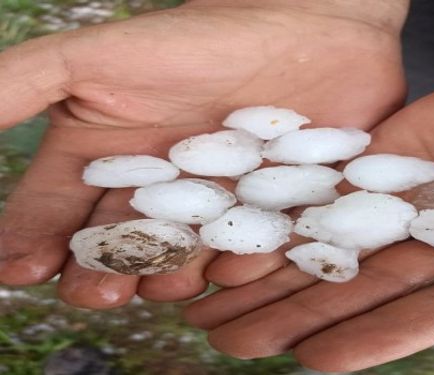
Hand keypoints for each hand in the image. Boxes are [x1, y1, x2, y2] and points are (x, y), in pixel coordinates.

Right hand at [0, 0, 408, 308]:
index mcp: (105, 158)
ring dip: (167, 277)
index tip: (22, 269)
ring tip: (170, 279)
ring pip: (178, 260)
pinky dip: (240, 265)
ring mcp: (211, 206)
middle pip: (115, 248)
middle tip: (100, 291)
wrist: (314, 34)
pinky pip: (247, 254)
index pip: (53, 212)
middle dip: (100, 274)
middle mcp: (154, 190)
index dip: (32, 242)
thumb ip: (20, 86)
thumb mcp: (99, 57)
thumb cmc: (204, 39)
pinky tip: (236, 266)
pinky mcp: (267, 215)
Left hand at [184, 33, 433, 370]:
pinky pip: (339, 178)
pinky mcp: (395, 151)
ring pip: (337, 235)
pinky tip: (249, 219)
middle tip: (230, 336)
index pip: (422, 313)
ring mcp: (415, 194)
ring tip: (217, 291)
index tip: (310, 359)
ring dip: (279, 262)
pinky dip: (296, 199)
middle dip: (297, 310)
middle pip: (360, 283)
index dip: (368, 335)